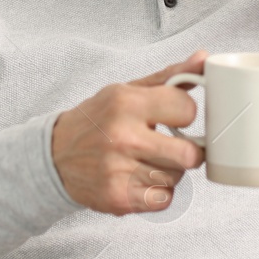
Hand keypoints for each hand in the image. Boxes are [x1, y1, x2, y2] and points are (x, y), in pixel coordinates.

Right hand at [50, 51, 207, 214]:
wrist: (54, 156)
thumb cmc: (98, 120)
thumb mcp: (128, 91)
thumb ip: (170, 77)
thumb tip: (204, 58)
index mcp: (127, 103)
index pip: (188, 109)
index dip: (185, 114)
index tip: (173, 116)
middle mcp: (123, 137)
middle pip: (190, 155)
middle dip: (187, 151)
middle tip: (173, 146)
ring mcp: (119, 171)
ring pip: (177, 177)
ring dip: (170, 171)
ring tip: (147, 160)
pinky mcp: (118, 199)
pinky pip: (164, 199)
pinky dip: (158, 192)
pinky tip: (140, 178)